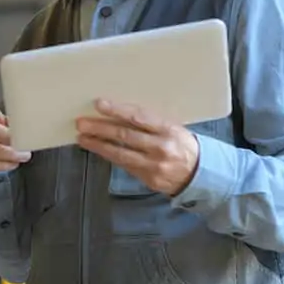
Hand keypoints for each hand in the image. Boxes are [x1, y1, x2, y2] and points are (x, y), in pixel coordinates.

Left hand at [76, 100, 199, 196]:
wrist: (202, 173)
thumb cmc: (182, 144)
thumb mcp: (173, 127)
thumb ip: (150, 122)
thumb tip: (119, 111)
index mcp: (169, 129)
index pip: (139, 117)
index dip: (117, 110)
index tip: (99, 104)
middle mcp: (161, 148)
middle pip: (125, 136)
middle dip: (100, 128)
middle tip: (81, 122)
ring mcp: (154, 166)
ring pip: (120, 154)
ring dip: (98, 144)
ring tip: (82, 137)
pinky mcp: (148, 179)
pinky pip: (124, 165)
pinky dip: (108, 156)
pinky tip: (96, 149)